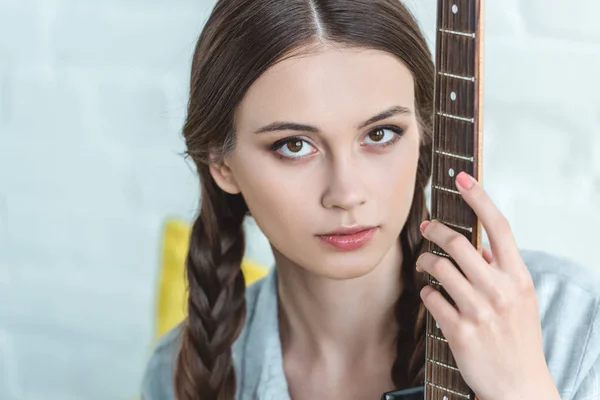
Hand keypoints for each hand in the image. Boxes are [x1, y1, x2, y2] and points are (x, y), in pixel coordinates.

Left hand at [416, 172, 559, 399]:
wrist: (520, 386)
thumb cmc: (518, 339)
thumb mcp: (520, 301)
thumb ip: (500, 272)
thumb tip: (477, 248)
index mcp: (518, 277)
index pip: (500, 227)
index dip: (480, 198)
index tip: (462, 178)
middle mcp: (500, 290)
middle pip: (459, 244)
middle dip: (436, 230)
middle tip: (426, 229)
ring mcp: (480, 311)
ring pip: (439, 268)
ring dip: (425, 262)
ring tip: (423, 264)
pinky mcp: (460, 331)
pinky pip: (431, 298)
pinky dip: (426, 292)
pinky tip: (430, 294)